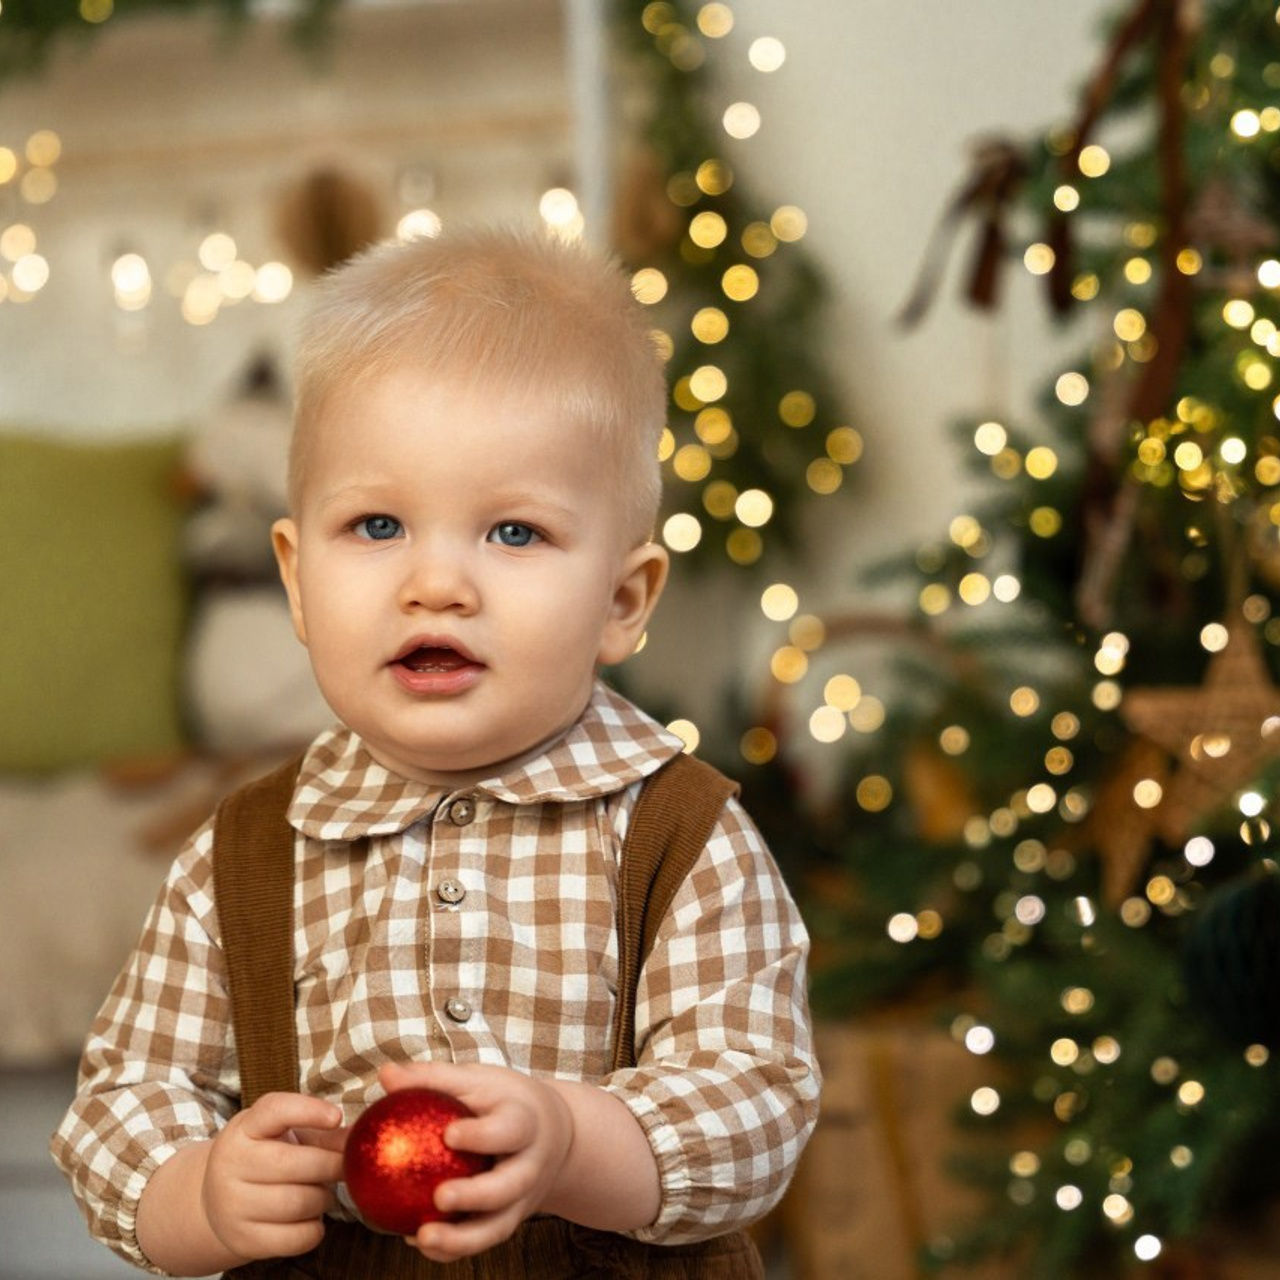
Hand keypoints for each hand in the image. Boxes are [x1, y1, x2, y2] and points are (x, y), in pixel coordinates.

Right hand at [200, 1091, 345, 1262]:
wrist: (216, 1202)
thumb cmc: (264, 1158)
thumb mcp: (284, 1134)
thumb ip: (324, 1133)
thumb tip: (362, 1137)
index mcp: (244, 1129)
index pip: (275, 1110)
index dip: (309, 1111)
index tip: (337, 1116)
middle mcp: (231, 1164)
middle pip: (297, 1163)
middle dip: (332, 1165)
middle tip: (346, 1167)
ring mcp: (232, 1205)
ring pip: (300, 1203)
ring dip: (324, 1198)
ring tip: (323, 1192)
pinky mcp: (243, 1240)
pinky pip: (297, 1238)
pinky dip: (315, 1229)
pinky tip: (311, 1217)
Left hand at [375, 1060, 572, 1263]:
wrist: (552, 1133)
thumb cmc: (503, 1100)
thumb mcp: (478, 1081)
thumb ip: (434, 1079)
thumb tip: (386, 1075)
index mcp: (526, 1122)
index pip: (510, 1129)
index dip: (483, 1135)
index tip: (450, 1134)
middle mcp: (529, 1166)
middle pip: (508, 1186)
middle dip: (476, 1196)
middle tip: (440, 1197)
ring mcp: (522, 1199)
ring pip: (498, 1226)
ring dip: (462, 1239)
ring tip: (422, 1236)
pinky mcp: (509, 1220)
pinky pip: (482, 1240)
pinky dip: (453, 1248)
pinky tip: (419, 1241)